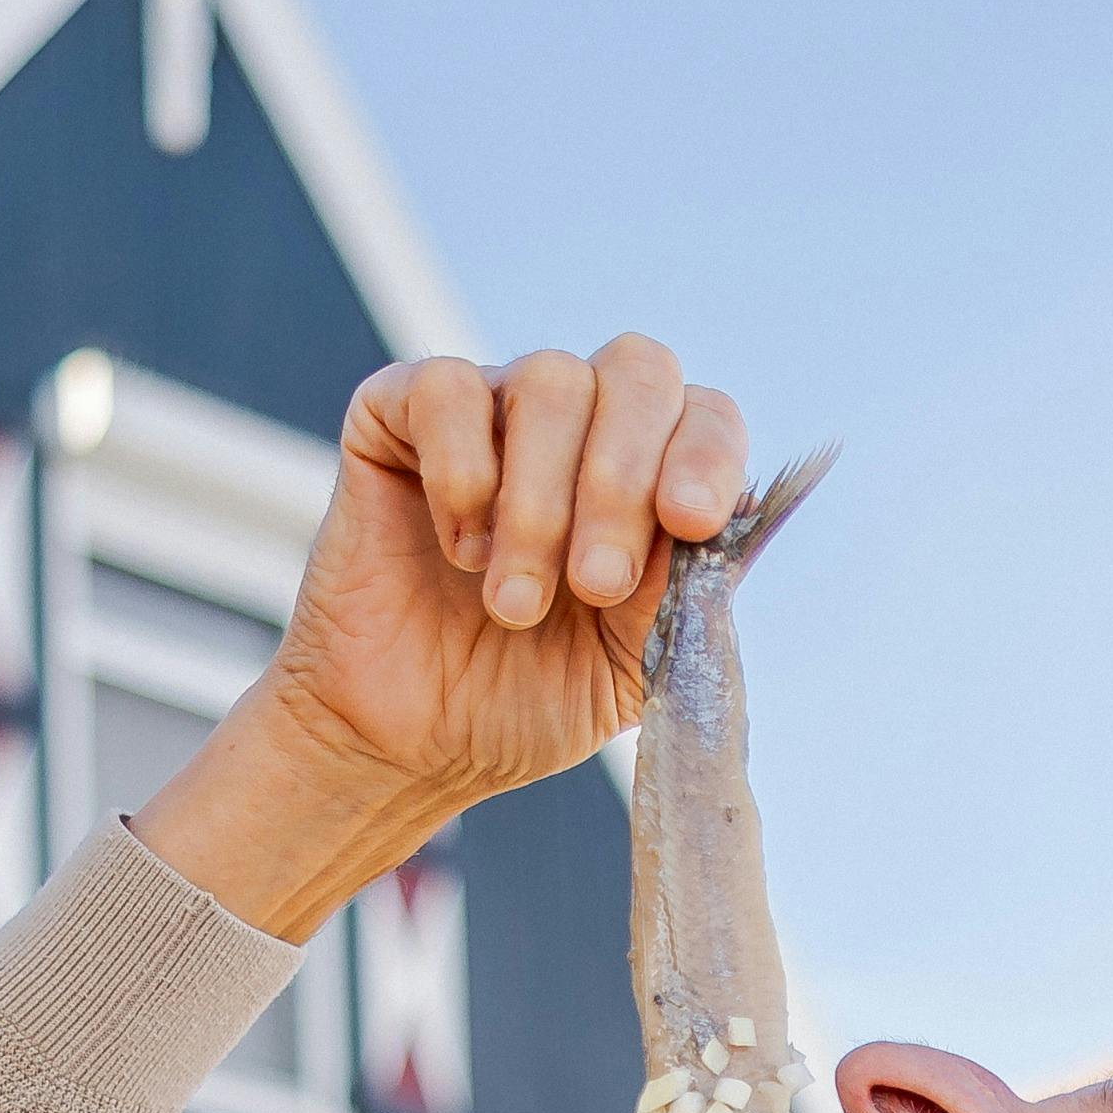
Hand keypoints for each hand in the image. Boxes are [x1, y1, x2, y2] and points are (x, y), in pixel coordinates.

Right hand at [138, 337, 751, 934]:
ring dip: (542, 505)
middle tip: (596, 584)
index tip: (691, 522)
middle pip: (638, 369)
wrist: (416, 743)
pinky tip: (461, 551)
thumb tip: (714, 528)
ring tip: (516, 605)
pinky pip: (446, 388)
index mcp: (652, 474)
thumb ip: (678, 594)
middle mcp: (581, 423)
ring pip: (549, 379)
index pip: (706, 415)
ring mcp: (492, 407)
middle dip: (624, 481)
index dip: (707, 456)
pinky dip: (463, 471)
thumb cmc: (530, 698)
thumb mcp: (630, 663)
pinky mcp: (398, 413)